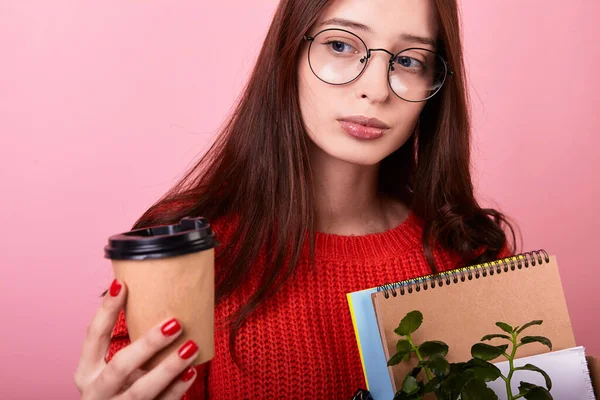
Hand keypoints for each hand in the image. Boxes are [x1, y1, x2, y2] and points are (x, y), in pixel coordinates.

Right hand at [74, 279, 198, 398]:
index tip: (122, 284)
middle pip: (120, 367)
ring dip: (168, 368)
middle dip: (148, 345)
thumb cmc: (118, 389)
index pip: (93, 336)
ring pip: (141, 390)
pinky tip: (190, 372)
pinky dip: (176, 390)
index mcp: (87, 371)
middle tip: (175, 324)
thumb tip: (150, 294)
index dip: (106, 310)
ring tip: (190, 347)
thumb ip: (127, 344)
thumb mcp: (111, 368)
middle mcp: (96, 392)